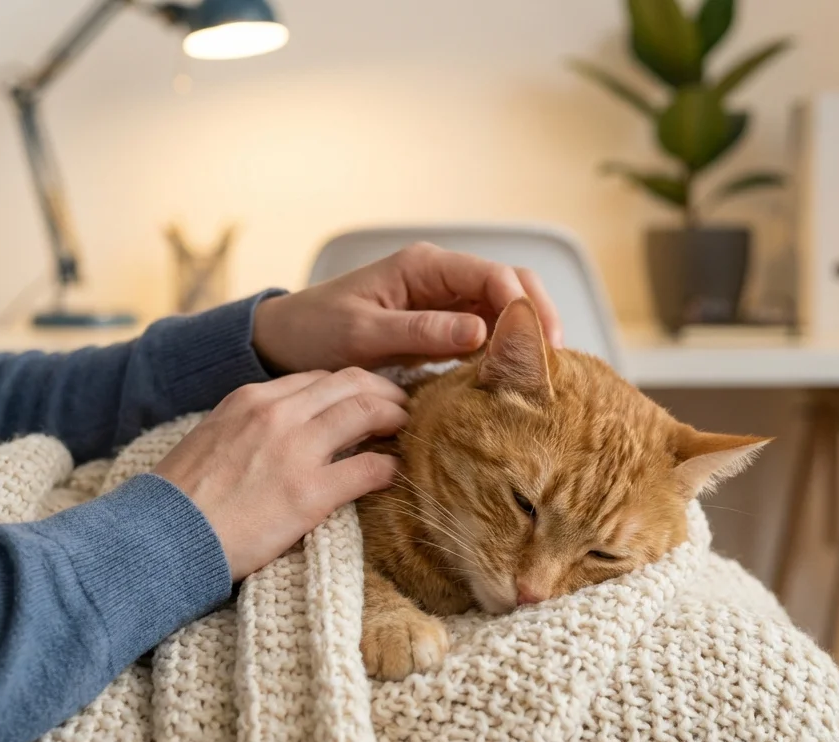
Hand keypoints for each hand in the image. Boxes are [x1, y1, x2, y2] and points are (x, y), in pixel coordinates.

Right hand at [153, 368, 406, 580]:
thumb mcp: (213, 438)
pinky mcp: (310, 493)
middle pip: (350, 384)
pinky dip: (388, 468)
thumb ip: (250, 426)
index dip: (350, 385)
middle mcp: (276, 414)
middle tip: (401, 407)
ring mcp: (295, 451)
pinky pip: (368, 468)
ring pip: (365, 412)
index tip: (366, 397)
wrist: (161, 537)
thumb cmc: (182, 498)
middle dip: (383, 391)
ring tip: (406, 430)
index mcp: (250, 399)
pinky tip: (393, 475)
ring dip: (394, 418)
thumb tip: (283, 432)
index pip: (318, 377)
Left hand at [252, 242, 563, 372]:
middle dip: (538, 319)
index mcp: (424, 266)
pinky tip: (513, 379)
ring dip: (525, 337)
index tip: (539, 346)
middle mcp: (440, 276)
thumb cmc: (316, 330)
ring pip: (504, 310)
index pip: (494, 275)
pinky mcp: (440, 326)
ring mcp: (443, 301)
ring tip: (542, 376)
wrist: (284, 341)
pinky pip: (485, 333)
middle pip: (511, 286)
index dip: (524, 307)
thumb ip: (422, 332)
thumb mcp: (365, 334)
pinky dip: (504, 351)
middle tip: (555, 364)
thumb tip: (480, 333)